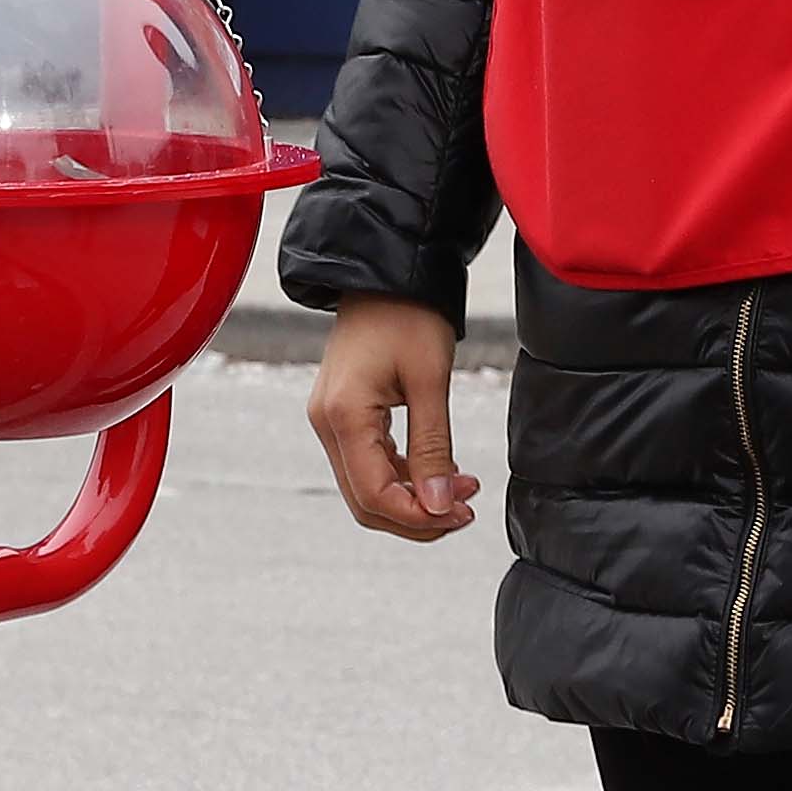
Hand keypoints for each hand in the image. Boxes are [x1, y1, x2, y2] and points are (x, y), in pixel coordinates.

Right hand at [307, 296, 483, 539]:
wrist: (384, 273)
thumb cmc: (408, 314)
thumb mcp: (430, 381)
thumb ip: (432, 448)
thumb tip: (438, 507)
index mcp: (343, 415)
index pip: (374, 495)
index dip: (419, 517)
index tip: (461, 514)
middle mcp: (326, 423)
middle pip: (366, 502)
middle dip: (417, 516)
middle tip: (465, 510)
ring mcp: (331, 421)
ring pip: (367, 488)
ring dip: (413, 499)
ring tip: (460, 490)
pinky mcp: (343, 416)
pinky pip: (369, 465)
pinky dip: (404, 477)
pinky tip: (440, 471)